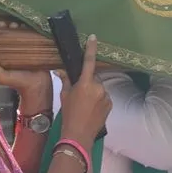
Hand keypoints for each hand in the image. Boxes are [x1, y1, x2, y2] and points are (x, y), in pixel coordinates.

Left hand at [0, 20, 51, 112]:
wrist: (38, 85)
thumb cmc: (19, 82)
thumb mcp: (2, 77)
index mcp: (2, 54)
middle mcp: (12, 48)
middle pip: (9, 32)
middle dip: (8, 26)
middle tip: (10, 25)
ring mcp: (25, 46)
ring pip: (20, 31)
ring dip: (19, 25)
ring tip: (18, 25)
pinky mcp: (36, 45)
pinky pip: (32, 34)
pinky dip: (30, 29)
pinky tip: (29, 26)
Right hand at [58, 35, 110, 149]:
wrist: (79, 135)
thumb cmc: (69, 114)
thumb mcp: (64, 96)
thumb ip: (66, 80)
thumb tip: (61, 70)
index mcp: (86, 83)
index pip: (88, 62)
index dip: (91, 49)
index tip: (93, 37)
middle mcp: (99, 88)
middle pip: (94, 78)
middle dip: (88, 82)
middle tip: (79, 94)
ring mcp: (106, 96)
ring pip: (99, 88)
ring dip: (94, 92)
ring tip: (85, 105)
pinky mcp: (110, 104)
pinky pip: (104, 97)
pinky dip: (99, 100)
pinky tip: (91, 110)